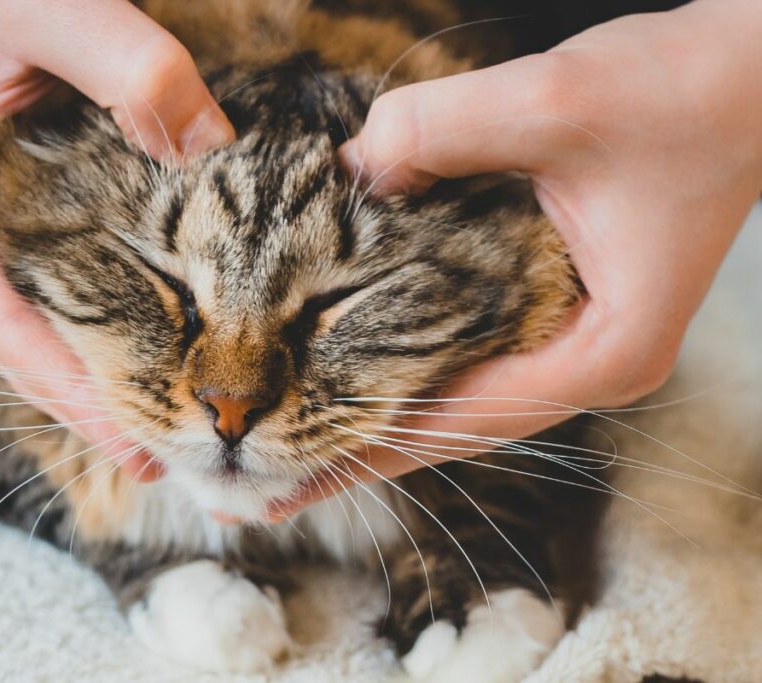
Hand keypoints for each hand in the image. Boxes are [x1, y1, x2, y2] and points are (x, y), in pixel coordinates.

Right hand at [0, 0, 233, 479]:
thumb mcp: (50, 3)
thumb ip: (132, 70)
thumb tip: (216, 147)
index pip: (6, 326)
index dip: (74, 389)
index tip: (135, 440)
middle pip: (22, 339)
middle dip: (91, 398)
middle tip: (161, 455)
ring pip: (40, 318)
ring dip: (98, 369)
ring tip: (160, 425)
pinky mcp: (9, 206)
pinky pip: (56, 281)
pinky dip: (103, 318)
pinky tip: (149, 349)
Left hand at [268, 0, 761, 518]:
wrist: (748, 80)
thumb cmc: (679, 94)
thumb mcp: (552, 101)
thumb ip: (438, 130)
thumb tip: (347, 171)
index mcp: (601, 352)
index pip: (458, 421)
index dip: (365, 449)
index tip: (289, 480)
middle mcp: (588, 364)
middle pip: (449, 431)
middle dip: (357, 456)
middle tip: (268, 492)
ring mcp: (574, 343)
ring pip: (455, 402)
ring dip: (375, 422)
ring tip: (293, 452)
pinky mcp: (558, 311)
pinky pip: (466, 361)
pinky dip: (405, 375)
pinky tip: (350, 384)